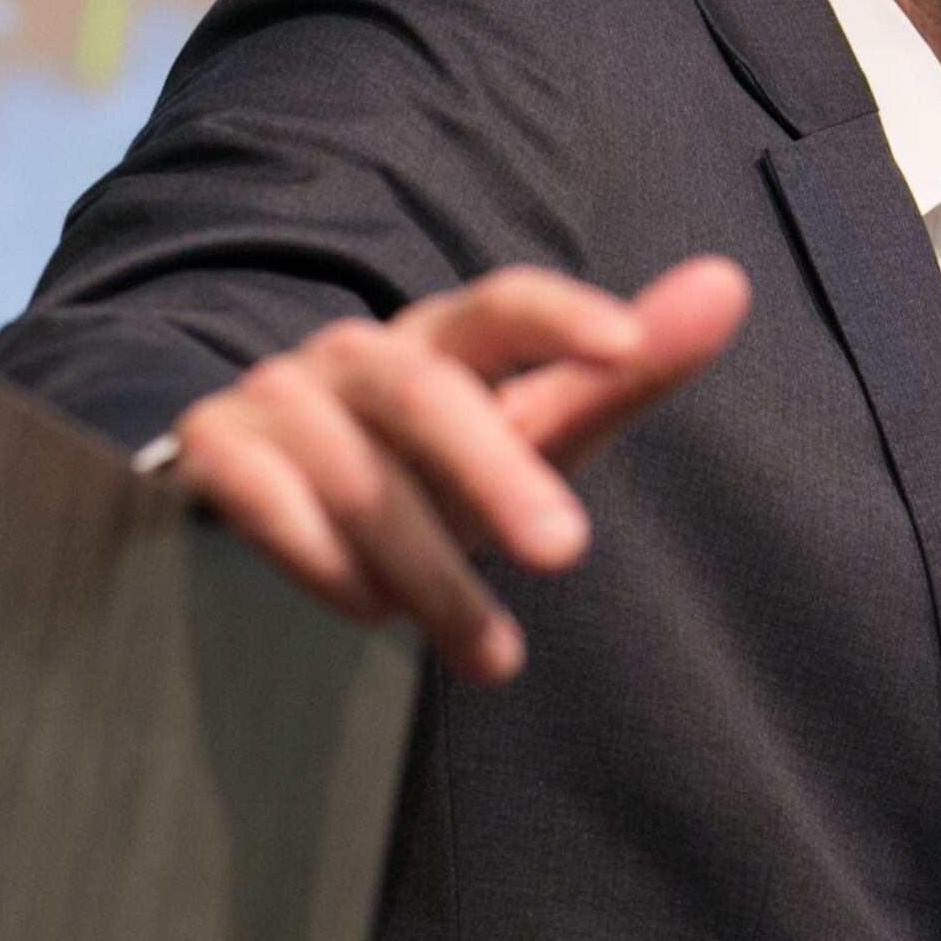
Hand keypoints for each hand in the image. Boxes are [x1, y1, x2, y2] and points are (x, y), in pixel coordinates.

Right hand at [167, 256, 750, 681]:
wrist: (265, 509)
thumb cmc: (429, 471)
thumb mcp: (530, 433)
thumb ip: (624, 374)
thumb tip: (729, 284)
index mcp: (442, 340)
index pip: (502, 305)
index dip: (562, 317)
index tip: (627, 350)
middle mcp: (358, 356)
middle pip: (427, 396)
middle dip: (497, 474)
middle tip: (565, 552)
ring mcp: (277, 398)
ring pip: (359, 474)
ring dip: (428, 572)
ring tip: (493, 656)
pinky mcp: (211, 453)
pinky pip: (265, 502)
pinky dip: (321, 561)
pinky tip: (368, 615)